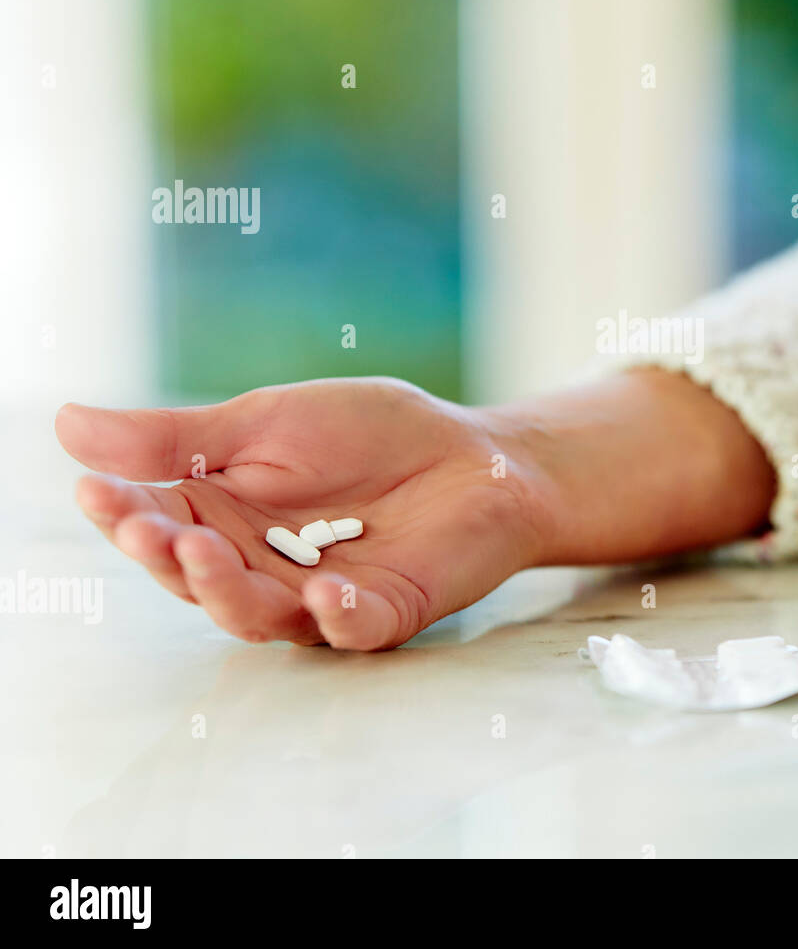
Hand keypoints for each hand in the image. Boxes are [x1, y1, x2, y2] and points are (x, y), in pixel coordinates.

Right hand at [56, 370, 775, 650]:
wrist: (477, 453)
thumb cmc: (373, 432)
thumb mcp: (268, 422)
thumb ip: (181, 438)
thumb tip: (69, 428)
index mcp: (225, 519)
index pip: (157, 526)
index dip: (124, 515)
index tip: (95, 490)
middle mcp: (261, 568)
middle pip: (196, 580)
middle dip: (166, 558)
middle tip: (152, 529)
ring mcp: (319, 596)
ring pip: (258, 614)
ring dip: (229, 590)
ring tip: (205, 550)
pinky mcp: (383, 611)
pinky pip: (351, 627)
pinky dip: (336, 612)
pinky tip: (324, 590)